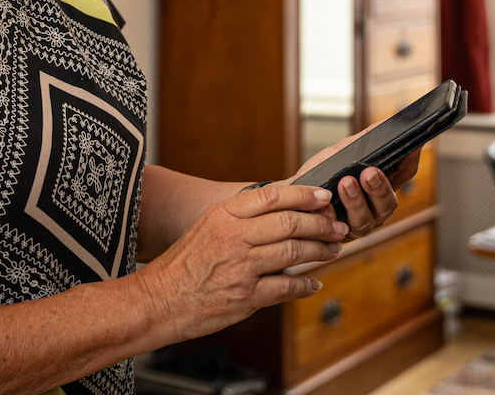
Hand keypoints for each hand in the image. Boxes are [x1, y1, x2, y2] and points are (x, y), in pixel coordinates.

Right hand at [132, 183, 345, 342]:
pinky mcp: (247, 297)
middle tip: (335, 226)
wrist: (159, 300)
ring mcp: (242, 268)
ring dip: (319, 251)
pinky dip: (305, 285)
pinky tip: (313, 283)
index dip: (303, 194)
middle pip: (290, 223)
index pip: (273, 196)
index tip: (322, 196)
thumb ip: (238, 216)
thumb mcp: (205, 225)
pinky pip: (286, 288)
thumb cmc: (181, 264)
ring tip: (332, 249)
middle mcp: (234, 237)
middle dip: (320, 223)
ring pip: (294, 253)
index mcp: (223, 215)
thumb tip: (277, 209)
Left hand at [288, 127, 425, 240]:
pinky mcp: (338, 236)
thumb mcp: (340, 153)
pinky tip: (325, 205)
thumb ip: (363, 141)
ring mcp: (358, 224)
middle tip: (369, 172)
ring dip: (357, 200)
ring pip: (366, 219)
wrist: (292, 198)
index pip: (405, 174)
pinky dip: (331, 215)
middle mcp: (375, 208)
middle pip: (389, 203)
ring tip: (345, 183)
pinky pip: (339, 231)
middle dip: (380, 187)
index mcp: (381, 186)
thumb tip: (386, 123)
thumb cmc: (321, 175)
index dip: (410, 161)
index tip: (409, 148)